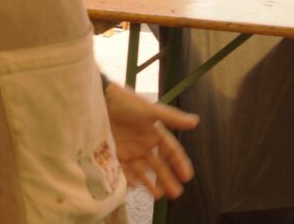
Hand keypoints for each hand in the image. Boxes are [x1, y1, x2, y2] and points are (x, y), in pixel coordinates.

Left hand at [105, 82, 198, 199]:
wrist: (98, 99)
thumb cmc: (125, 103)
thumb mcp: (149, 110)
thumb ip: (171, 118)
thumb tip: (196, 121)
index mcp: (154, 133)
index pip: (171, 151)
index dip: (179, 163)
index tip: (187, 177)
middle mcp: (143, 143)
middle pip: (158, 165)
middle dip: (167, 179)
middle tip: (175, 194)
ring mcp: (129, 149)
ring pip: (143, 170)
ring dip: (150, 182)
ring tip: (158, 196)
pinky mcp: (114, 152)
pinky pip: (124, 170)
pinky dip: (129, 179)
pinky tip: (135, 186)